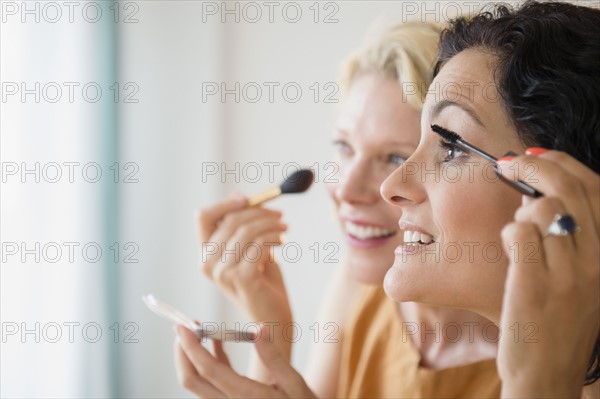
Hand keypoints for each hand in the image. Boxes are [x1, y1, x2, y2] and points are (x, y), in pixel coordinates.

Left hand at [174, 324, 315, 397]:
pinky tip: (216, 342)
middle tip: (185, 327)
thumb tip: (260, 328)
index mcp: (245, 397)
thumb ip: (274, 357)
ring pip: (198, 383)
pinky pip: (211, 383)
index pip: (209, 370)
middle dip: (183, 352)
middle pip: (192, 381)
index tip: (184, 327)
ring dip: (192, 356)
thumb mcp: (294, 382)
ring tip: (198, 330)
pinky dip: (209, 361)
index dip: (192, 347)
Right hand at [197, 192, 290, 322]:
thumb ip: (241, 225)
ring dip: (270, 224)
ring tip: (284, 228)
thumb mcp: (250, 248)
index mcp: (206, 255)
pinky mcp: (241, 277)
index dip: (225, 203)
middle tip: (279, 215)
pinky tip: (283, 242)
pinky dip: (273, 237)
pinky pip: (258, 244)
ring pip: (246, 230)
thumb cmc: (263, 283)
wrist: (274, 319)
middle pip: (230, 220)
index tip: (248, 199)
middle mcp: (208, 264)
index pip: (203, 217)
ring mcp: (222, 272)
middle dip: (258, 212)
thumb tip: (238, 194)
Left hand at [497, 149, 599, 396]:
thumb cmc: (558, 319)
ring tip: (519, 234)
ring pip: (543, 209)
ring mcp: (568, 274)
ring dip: (522, 212)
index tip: (534, 154)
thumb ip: (572, 234)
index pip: (595, 188)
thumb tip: (542, 188)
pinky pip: (519, 233)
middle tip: (508, 165)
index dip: (562, 162)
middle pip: (567, 190)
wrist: (548, 371)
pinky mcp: (536, 285)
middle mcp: (598, 260)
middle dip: (533, 167)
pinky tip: (511, 250)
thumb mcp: (582, 274)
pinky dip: (509, 233)